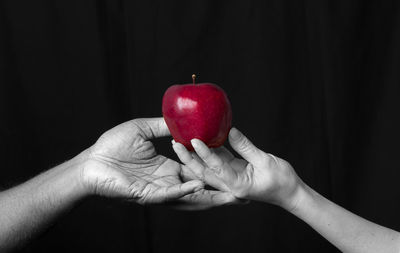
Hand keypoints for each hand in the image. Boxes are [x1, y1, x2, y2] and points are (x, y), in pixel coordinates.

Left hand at [81, 118, 236, 208]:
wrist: (91, 162)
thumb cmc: (112, 146)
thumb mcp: (142, 129)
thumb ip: (163, 126)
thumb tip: (182, 118)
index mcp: (168, 167)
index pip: (196, 170)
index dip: (213, 169)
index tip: (231, 165)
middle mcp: (167, 181)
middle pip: (198, 188)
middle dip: (219, 190)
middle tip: (241, 188)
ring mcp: (159, 190)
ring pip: (188, 196)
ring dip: (209, 196)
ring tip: (230, 194)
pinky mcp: (147, 195)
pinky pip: (169, 194)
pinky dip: (183, 191)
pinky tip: (197, 185)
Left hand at [172, 127, 302, 209]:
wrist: (291, 193)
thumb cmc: (282, 180)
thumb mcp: (265, 161)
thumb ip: (246, 147)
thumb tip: (230, 131)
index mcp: (237, 185)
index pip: (216, 168)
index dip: (205, 153)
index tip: (194, 140)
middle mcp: (229, 185)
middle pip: (204, 172)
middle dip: (189, 159)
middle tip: (175, 144)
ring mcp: (230, 180)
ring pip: (208, 168)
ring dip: (195, 156)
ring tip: (182, 141)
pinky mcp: (234, 174)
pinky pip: (219, 163)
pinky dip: (210, 153)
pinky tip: (202, 140)